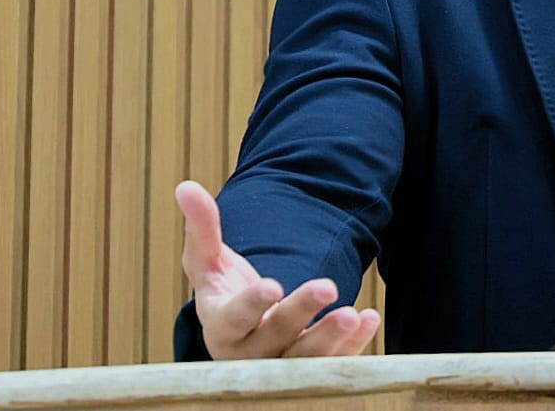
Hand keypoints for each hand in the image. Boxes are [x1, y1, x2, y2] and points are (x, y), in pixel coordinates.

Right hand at [176, 180, 380, 357]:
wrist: (247, 330)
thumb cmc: (224, 290)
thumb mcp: (208, 261)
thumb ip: (201, 228)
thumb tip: (185, 186)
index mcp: (222, 326)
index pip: (236, 318)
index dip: (253, 304)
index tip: (273, 286)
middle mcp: (250, 353)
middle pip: (276, 337)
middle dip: (300, 313)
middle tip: (328, 286)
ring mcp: (282, 364)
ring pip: (306, 358)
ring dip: (330, 338)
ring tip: (353, 314)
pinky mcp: (311, 368)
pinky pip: (333, 361)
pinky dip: (352, 345)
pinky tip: (369, 319)